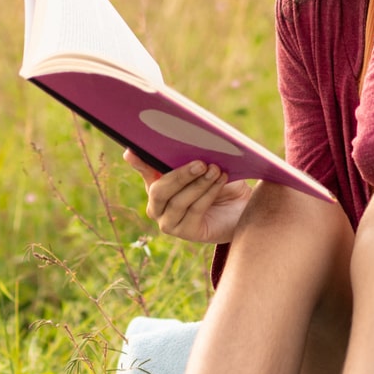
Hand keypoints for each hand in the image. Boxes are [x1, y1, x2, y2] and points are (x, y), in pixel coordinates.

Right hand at [123, 149, 254, 244]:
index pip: (144, 171)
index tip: (131, 151)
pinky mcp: (186, 232)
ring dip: (198, 184)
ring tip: (215, 170)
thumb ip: (189, 157)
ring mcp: (168, 222)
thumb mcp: (206, 166)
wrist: (242, 205)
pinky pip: (194, 210)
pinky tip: (220, 181)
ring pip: (178, 202)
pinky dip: (208, 194)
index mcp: (157, 183)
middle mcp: (157, 205)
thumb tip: (186, 140)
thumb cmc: (220, 181)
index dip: (138, 162)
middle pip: (159, 191)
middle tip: (200, 163)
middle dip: (180, 175)